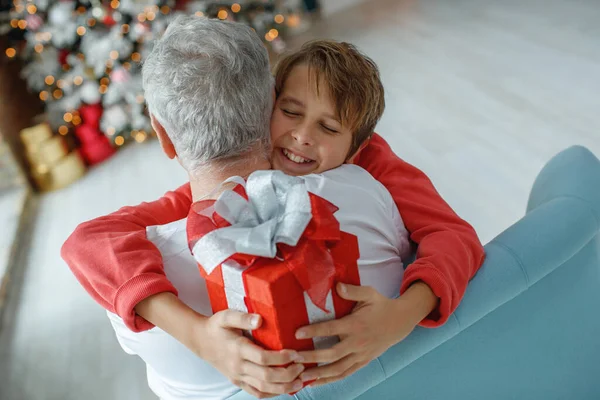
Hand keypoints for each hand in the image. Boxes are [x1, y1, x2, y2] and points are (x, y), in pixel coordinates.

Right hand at [136, 293, 304, 397]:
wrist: (200, 341)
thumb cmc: (216, 326)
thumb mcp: (226, 316)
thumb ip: (243, 317)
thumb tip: (260, 319)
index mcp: (238, 349)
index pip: (263, 358)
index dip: (282, 358)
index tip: (296, 352)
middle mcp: (238, 366)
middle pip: (266, 377)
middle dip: (288, 374)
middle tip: (302, 367)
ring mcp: (238, 376)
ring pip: (263, 388)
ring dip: (284, 387)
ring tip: (299, 381)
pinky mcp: (238, 382)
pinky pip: (256, 393)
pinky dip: (272, 394)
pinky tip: (285, 388)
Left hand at [294, 282, 436, 387]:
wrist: (400, 322)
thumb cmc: (381, 306)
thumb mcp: (369, 293)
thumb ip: (352, 291)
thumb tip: (337, 286)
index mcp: (356, 324)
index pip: (332, 329)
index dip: (314, 331)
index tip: (297, 333)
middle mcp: (357, 342)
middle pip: (332, 354)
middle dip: (311, 358)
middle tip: (293, 358)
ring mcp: (360, 354)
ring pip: (338, 368)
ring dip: (319, 374)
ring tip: (301, 376)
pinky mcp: (363, 362)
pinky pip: (345, 374)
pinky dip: (330, 380)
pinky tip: (316, 382)